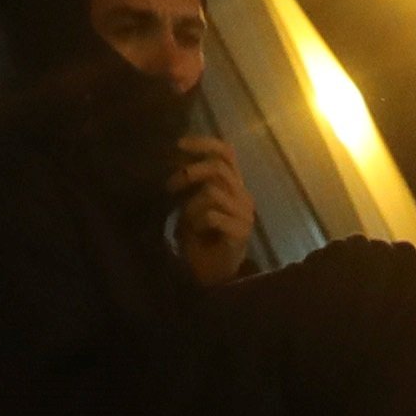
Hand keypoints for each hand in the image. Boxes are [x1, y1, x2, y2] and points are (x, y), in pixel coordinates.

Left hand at [169, 132, 253, 284]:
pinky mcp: (241, 232)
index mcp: (234, 184)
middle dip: (190, 173)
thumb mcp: (194, 201)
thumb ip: (194, 181)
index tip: (179, 144)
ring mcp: (245, 214)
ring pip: (212, 192)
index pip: (226, 153)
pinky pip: (212, 216)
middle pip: (218, 168)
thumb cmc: (201, 236)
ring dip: (192, 205)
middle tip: (171, 185)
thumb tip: (177, 157)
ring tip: (188, 220)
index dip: (204, 143)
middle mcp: (243, 195)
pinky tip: (198, 232)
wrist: (213, 272)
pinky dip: (198, 222)